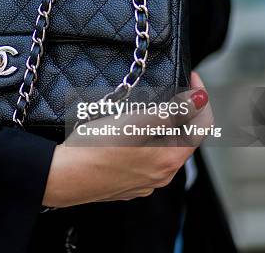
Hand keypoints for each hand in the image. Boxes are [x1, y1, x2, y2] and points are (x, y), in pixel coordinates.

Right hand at [42, 73, 212, 207]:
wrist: (62, 178)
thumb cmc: (95, 148)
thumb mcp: (134, 121)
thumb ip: (171, 111)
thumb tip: (200, 99)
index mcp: (170, 159)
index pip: (203, 126)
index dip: (200, 97)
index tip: (189, 77)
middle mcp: (162, 175)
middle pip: (182, 138)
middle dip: (178, 112)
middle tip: (164, 90)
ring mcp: (144, 183)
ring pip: (161, 150)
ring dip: (158, 128)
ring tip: (139, 108)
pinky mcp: (126, 186)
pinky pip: (143, 161)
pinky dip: (142, 144)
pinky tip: (123, 134)